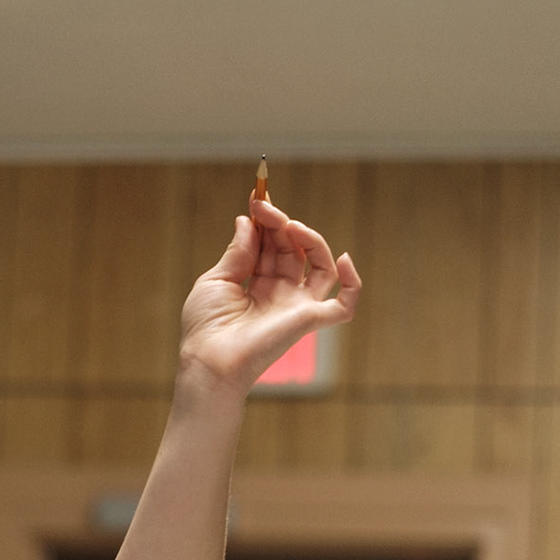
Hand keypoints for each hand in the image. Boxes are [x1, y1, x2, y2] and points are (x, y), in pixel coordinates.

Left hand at [177, 195, 361, 396]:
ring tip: (288, 225)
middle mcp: (280, 294)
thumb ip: (237, 252)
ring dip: (309, 239)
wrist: (209, 360)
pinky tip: (343, 260)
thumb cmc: (206, 327)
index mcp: (258, 285)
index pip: (272, 246)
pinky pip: (344, 306)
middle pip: (293, 249)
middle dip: (278, 223)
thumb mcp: (215, 280)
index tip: (256, 199)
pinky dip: (353, 285)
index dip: (267, 222)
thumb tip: (247, 221)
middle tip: (262, 206)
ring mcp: (296, 306)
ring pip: (320, 265)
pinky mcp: (308, 320)